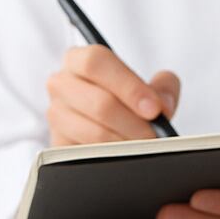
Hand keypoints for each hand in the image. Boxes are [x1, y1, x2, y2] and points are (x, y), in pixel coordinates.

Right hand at [45, 45, 179, 145]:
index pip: (97, 63)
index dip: (128, 86)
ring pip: (95, 132)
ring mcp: (56, 115)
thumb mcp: (146, 88)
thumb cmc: (125, 102)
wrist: (109, 128)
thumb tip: (163, 106)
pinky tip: (127, 157)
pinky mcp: (58, 145)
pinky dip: (113, 158)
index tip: (154, 108)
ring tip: (145, 147)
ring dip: (127, 143)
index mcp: (79, 60)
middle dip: (134, 122)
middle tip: (156, 136)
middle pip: (99, 102)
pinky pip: (87, 155)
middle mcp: (61, 84)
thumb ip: (162, 87)